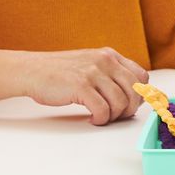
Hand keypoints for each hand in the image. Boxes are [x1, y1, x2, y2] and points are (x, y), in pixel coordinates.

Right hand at [20, 48, 148, 125]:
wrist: (33, 70)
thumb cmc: (61, 72)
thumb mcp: (91, 64)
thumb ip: (110, 73)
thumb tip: (133, 94)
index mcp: (110, 55)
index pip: (141, 76)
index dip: (139, 95)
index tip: (130, 105)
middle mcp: (106, 61)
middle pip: (135, 91)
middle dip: (129, 109)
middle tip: (116, 116)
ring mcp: (93, 73)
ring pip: (121, 102)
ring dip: (114, 116)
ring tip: (102, 117)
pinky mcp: (81, 86)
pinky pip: (103, 110)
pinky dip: (101, 119)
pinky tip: (92, 119)